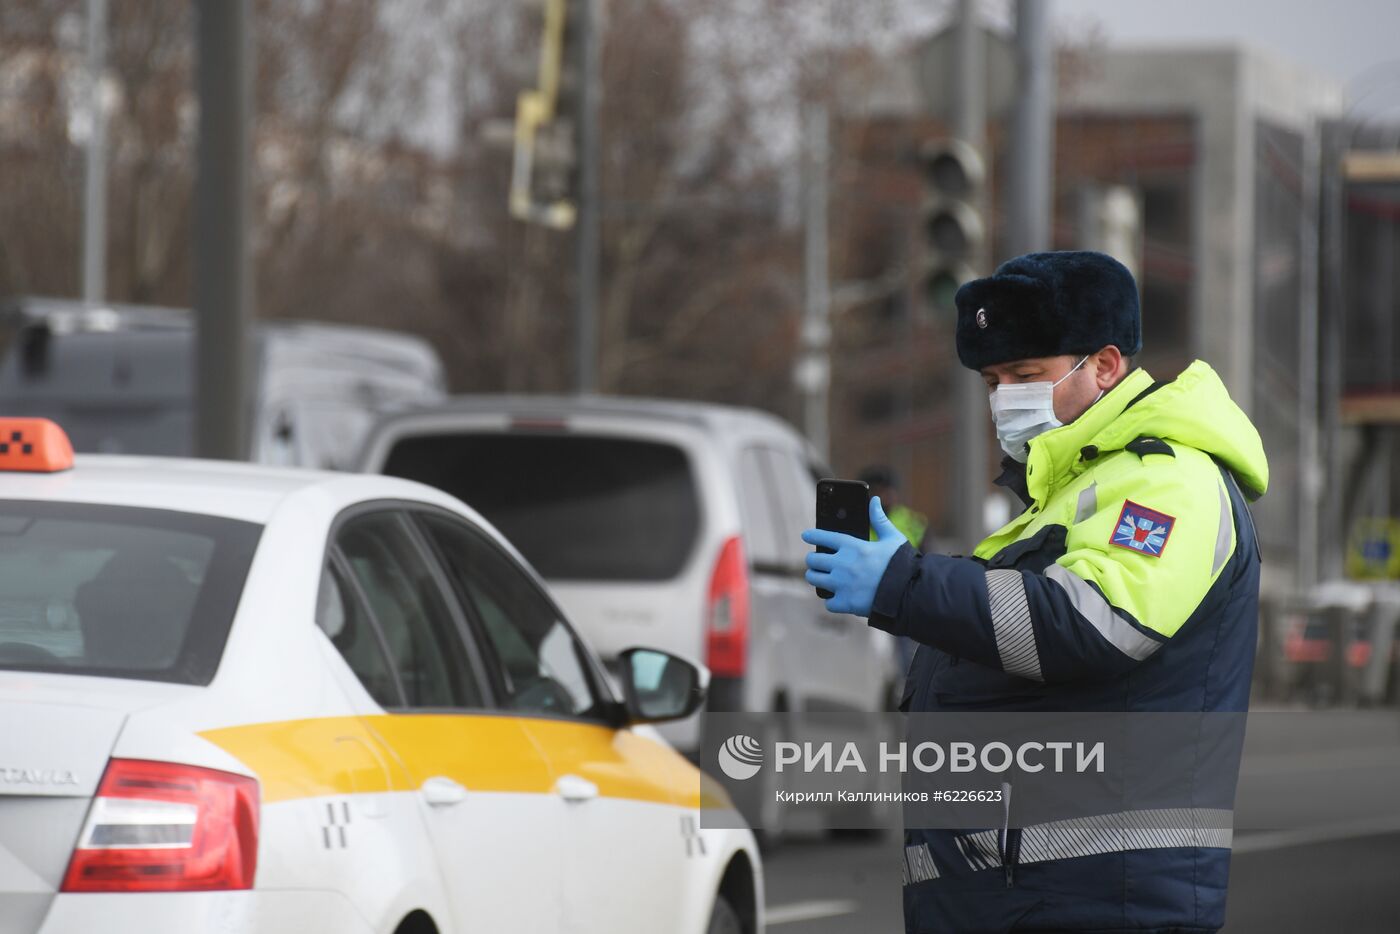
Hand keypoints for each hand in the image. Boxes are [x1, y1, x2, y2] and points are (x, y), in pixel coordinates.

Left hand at [801, 496, 907, 615]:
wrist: (910, 593)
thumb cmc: (902, 564)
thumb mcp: (893, 538)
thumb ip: (880, 520)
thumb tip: (874, 500)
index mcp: (853, 547)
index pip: (824, 537)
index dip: (813, 535)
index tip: (805, 535)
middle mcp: (843, 564)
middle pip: (813, 560)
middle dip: (813, 560)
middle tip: (816, 562)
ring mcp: (842, 584)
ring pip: (814, 579)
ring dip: (816, 577)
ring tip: (820, 577)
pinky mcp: (845, 603)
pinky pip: (828, 602)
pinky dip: (832, 601)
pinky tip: (837, 598)